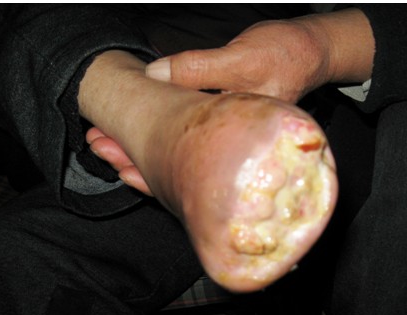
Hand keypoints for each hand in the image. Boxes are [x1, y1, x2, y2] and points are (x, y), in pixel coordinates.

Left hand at [86, 9, 372, 194]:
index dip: (147, 166)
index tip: (113, 156)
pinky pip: (185, 144)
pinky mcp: (219, 132)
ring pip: (177, 159)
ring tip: (104, 145)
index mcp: (237, 147)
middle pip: (176, 169)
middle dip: (134, 160)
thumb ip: (198, 69)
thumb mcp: (243, 58)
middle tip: (98, 147)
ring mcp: (222, 146)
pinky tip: (135, 139)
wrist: (308, 54)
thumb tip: (152, 76)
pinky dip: (158, 141)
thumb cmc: (283, 56)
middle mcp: (228, 155)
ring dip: (140, 152)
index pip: (186, 167)